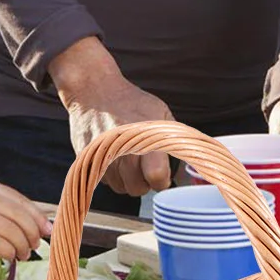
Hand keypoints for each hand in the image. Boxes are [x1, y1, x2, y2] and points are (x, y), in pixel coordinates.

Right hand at [0, 181, 52, 259]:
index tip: (48, 230)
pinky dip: (10, 252)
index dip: (37, 217)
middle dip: (32, 233)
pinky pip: (0, 246)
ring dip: (22, 246)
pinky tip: (11, 256)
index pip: (20, 201)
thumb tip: (46, 227)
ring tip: (24, 253)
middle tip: (35, 245)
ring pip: (11, 232)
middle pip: (18, 217)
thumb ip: (12, 211)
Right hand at [50, 38, 173, 196]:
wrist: (94, 89)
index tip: (162, 175)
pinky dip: (111, 174)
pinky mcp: (87, 160)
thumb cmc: (130, 100)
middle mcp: (122, 154)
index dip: (162, 180)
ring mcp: (102, 158)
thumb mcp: (160, 113)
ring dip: (126, 180)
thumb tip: (193, 157)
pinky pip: (104, 180)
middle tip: (145, 168)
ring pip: (120, 188)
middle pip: (137, 189)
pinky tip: (114, 157)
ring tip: (128, 160)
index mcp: (143, 142)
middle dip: (144, 182)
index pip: (156, 178)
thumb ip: (174, 137)